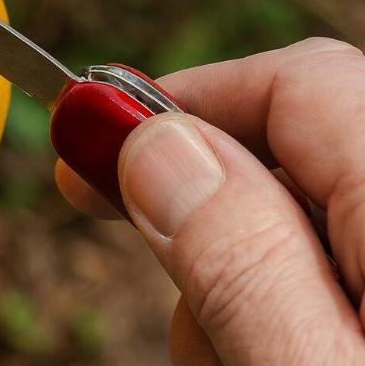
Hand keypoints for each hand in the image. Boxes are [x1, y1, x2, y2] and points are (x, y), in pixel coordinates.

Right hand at [56, 37, 364, 364]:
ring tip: (221, 349)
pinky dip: (272, 299)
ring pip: (300, 221)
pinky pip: (325, 271)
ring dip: (228, 263)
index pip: (300, 81)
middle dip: (194, 192)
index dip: (183, 97)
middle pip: (292, 151)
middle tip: (113, 219)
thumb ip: (240, 258)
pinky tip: (257, 350)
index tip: (94, 133)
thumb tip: (152, 143)